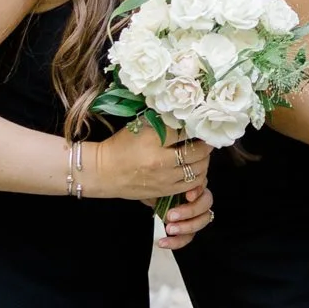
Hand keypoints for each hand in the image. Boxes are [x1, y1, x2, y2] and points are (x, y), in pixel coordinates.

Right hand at [87, 122, 210, 203]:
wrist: (102, 172)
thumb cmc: (121, 145)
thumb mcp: (140, 126)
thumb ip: (163, 121)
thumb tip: (189, 116)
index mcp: (153, 140)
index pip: (187, 131)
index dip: (197, 127)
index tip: (202, 124)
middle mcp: (161, 160)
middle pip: (197, 152)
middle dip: (206, 144)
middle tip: (206, 139)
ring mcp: (164, 178)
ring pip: (198, 169)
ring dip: (204, 160)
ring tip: (202, 153)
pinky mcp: (164, 191)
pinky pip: (192, 184)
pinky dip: (199, 175)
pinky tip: (195, 168)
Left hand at [157, 183, 213, 247]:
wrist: (147, 195)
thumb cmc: (154, 187)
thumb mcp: (158, 183)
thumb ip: (166, 184)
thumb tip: (166, 185)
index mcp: (192, 183)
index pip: (203, 185)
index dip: (198, 192)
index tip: (188, 196)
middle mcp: (197, 198)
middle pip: (206, 205)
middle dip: (190, 211)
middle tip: (171, 215)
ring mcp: (194, 215)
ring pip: (201, 222)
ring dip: (186, 227)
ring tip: (169, 229)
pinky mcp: (187, 229)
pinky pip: (188, 237)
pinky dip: (176, 242)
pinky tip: (163, 242)